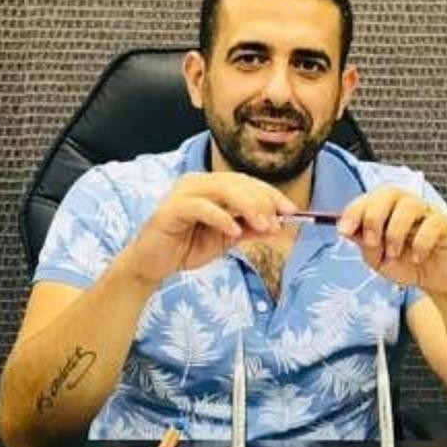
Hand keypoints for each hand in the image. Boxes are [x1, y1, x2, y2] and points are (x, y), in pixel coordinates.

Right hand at [122, 172, 296, 283]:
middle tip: (278, 222)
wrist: (153, 264)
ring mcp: (183, 192)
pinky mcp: (171, 208)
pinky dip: (220, 217)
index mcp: (211, 186)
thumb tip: (278, 225)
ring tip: (263, 225)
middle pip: (238, 182)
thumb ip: (249, 229)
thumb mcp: (226, 239)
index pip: (247, 182)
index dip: (271, 195)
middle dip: (263, 201)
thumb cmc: (186, 247)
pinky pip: (201, 207)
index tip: (293, 211)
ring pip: (223, 189)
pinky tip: (234, 231)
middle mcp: (198, 182)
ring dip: (248, 206)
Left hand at [337, 187, 446, 295]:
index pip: (369, 198)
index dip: (354, 211)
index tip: (344, 230)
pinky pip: (433, 224)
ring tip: (394, 253)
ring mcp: (427, 213)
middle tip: (372, 242)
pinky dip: (421, 243)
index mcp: (387, 210)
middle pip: (389, 193)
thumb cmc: (406, 265)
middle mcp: (407, 206)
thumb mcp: (378, 259)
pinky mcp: (446, 225)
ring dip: (395, 232)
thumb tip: (348, 230)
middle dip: (374, 216)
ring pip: (410, 205)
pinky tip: (417, 258)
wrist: (435, 282)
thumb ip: (364, 243)